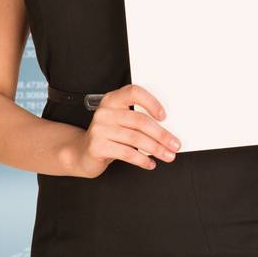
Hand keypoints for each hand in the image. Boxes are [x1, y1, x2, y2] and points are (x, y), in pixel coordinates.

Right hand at [66, 83, 182, 177]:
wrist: (82, 153)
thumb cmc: (110, 136)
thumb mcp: (122, 123)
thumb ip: (139, 120)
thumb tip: (169, 131)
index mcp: (113, 100)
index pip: (134, 92)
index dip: (151, 102)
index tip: (165, 116)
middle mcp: (105, 112)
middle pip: (140, 121)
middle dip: (162, 135)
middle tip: (175, 145)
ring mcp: (99, 129)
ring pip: (136, 139)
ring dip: (156, 149)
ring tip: (168, 156)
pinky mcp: (97, 146)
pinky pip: (126, 153)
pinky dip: (142, 160)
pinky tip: (150, 163)